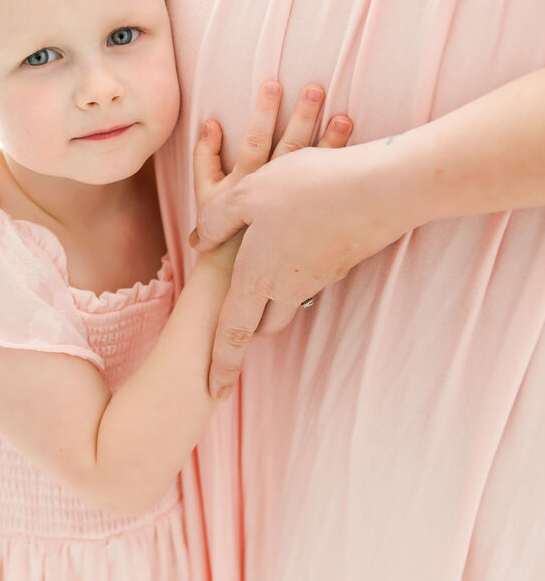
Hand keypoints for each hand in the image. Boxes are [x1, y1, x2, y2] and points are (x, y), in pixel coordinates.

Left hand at [191, 82, 352, 397]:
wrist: (381, 190)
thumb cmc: (308, 188)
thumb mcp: (249, 194)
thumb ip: (217, 220)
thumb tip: (198, 242)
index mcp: (258, 277)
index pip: (232, 333)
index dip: (220, 364)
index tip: (214, 392)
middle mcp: (288, 287)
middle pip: (261, 324)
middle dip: (246, 330)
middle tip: (232, 329)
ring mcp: (318, 278)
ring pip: (287, 303)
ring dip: (271, 302)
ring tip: (260, 278)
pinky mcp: (339, 263)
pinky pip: (308, 279)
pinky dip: (294, 273)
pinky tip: (292, 243)